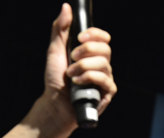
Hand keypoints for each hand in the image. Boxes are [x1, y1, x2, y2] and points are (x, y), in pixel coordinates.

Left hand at [41, 3, 115, 131]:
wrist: (56, 103)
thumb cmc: (56, 80)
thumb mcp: (55, 51)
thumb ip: (61, 29)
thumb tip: (66, 8)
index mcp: (92, 54)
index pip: (104, 38)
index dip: (95, 34)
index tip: (80, 37)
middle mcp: (102, 65)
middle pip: (105, 49)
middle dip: (87, 50)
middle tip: (72, 56)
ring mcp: (106, 78)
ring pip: (104, 64)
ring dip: (83, 67)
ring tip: (71, 74)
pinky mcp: (108, 92)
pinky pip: (105, 79)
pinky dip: (89, 78)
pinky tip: (78, 82)